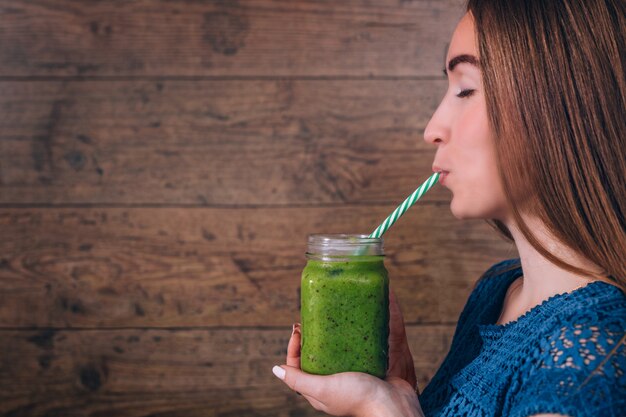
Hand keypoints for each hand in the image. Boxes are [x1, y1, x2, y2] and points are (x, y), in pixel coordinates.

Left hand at [272, 289, 423, 416]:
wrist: (396, 406)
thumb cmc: (359, 399)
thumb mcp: (324, 389)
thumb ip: (299, 380)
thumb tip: (275, 370)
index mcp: (321, 387)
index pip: (299, 363)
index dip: (294, 344)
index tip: (297, 327)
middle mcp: (337, 378)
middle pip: (320, 350)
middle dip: (317, 330)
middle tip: (317, 313)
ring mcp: (357, 369)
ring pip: (344, 343)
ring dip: (341, 324)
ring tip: (339, 307)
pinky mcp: (376, 362)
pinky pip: (367, 339)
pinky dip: (365, 325)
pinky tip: (365, 312)